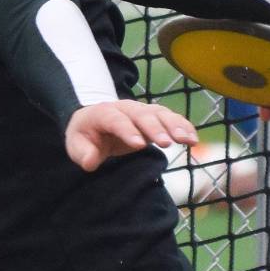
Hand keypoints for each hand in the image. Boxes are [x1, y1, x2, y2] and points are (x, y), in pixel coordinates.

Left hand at [65, 99, 197, 172]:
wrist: (94, 122)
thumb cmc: (85, 136)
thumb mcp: (76, 145)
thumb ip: (82, 153)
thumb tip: (89, 162)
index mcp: (103, 113)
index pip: (116, 120)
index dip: (127, 130)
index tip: (139, 144)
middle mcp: (125, 108)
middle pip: (142, 115)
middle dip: (155, 128)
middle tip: (167, 142)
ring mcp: (141, 111)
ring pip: (160, 114)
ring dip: (174, 126)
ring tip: (188, 140)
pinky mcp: (154, 118)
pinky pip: (170, 119)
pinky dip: (183, 126)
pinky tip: (193, 138)